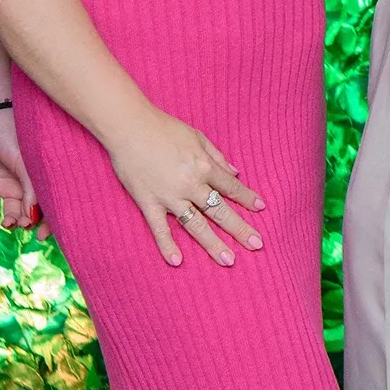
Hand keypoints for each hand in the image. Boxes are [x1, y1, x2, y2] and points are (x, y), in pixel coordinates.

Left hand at [0, 108, 38, 231]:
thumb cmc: (13, 137)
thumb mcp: (26, 163)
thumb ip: (30, 190)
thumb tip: (33, 219)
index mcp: (42, 178)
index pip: (50, 203)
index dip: (50, 221)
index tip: (44, 235)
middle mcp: (27, 185)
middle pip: (32, 212)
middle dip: (30, 224)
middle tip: (25, 228)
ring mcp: (8, 186)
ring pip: (14, 213)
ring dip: (12, 221)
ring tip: (10, 221)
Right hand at [105, 107, 264, 267]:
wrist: (129, 127)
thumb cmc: (164, 128)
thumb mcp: (197, 136)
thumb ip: (216, 156)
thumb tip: (235, 172)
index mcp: (204, 166)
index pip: (230, 187)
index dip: (246, 197)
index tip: (261, 209)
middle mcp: (191, 184)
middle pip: (220, 210)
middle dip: (240, 228)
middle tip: (257, 244)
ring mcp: (170, 197)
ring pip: (196, 225)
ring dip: (214, 244)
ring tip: (229, 261)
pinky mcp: (149, 203)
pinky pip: (160, 229)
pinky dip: (167, 245)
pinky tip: (177, 262)